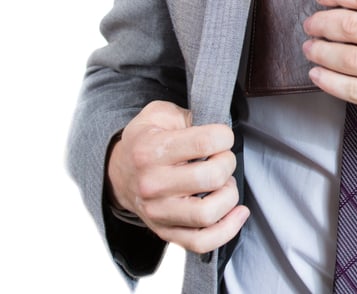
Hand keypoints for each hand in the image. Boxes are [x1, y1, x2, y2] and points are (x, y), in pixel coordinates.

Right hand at [105, 101, 249, 252]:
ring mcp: (158, 212)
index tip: (223, 136)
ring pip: (207, 214)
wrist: (119, 172)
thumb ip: (187, 114)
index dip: (225, 136)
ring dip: (229, 195)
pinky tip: (237, 213)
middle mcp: (152, 183)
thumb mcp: (159, 114)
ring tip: (225, 184)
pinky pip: (201, 242)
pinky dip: (227, 230)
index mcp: (151, 150)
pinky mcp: (165, 232)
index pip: (205, 142)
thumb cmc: (147, 140)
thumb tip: (217, 129)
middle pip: (210, 178)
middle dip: (228, 163)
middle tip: (223, 158)